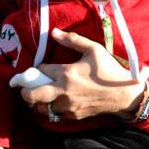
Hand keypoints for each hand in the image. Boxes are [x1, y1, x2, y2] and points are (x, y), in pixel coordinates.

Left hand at [20, 28, 144, 120]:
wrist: (124, 95)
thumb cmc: (109, 70)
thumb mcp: (93, 50)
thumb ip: (72, 39)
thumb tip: (53, 32)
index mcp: (67, 73)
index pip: (40, 71)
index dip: (37, 69)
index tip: (40, 68)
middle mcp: (64, 91)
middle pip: (32, 95)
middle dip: (25, 91)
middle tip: (26, 87)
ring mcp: (67, 106)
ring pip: (41, 108)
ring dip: (37, 102)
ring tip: (42, 95)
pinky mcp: (72, 116)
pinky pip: (53, 115)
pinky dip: (50, 109)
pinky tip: (54, 102)